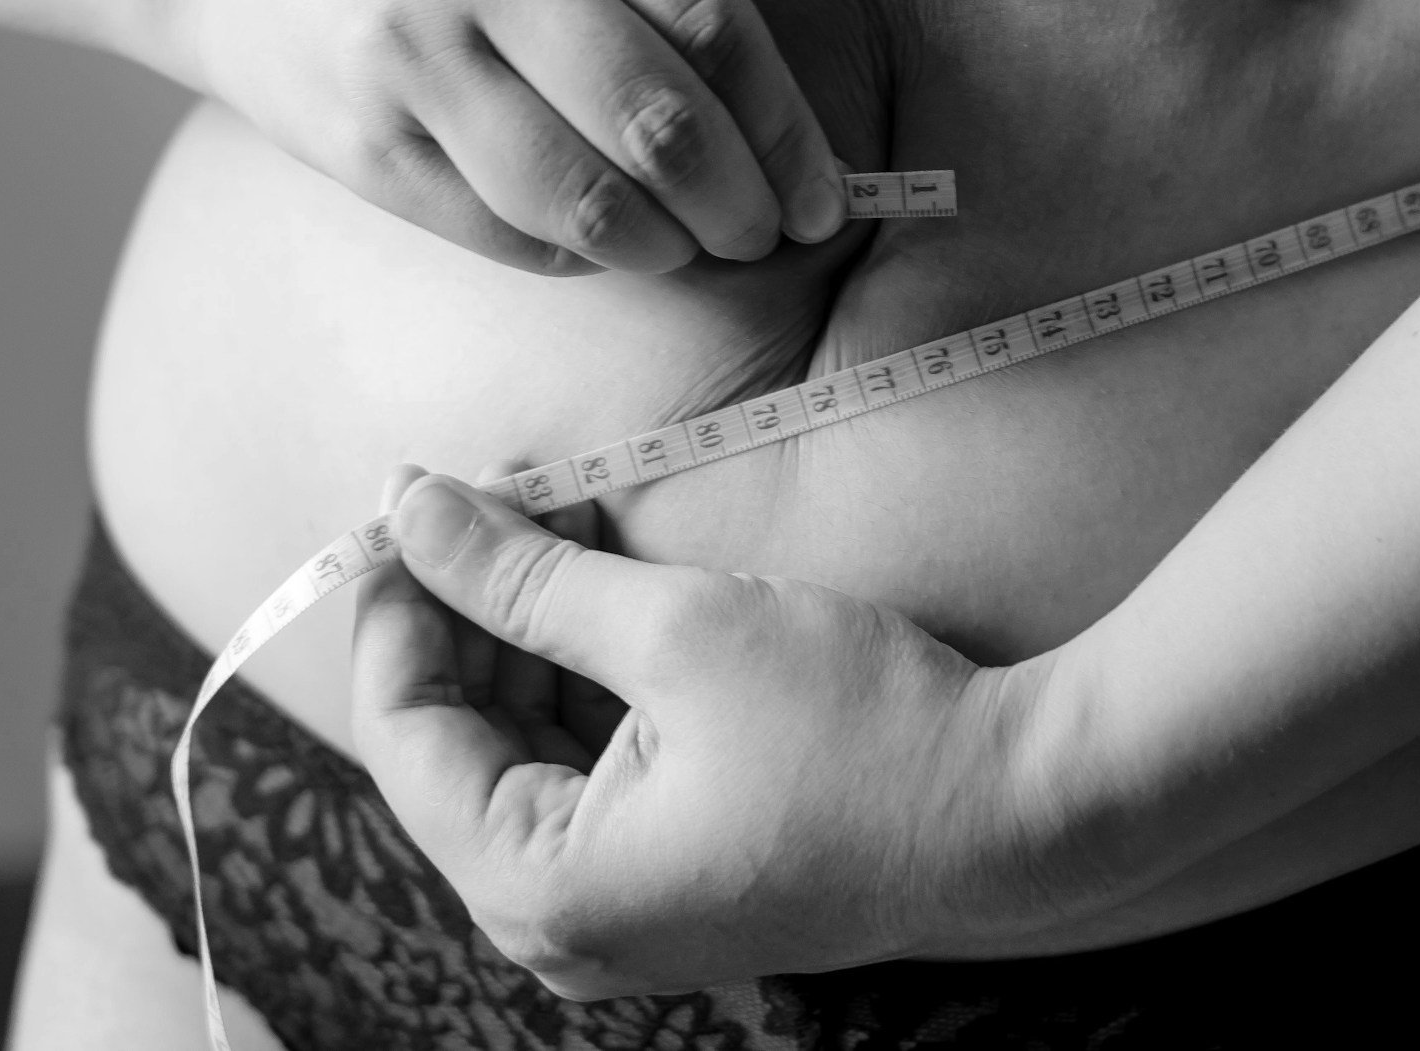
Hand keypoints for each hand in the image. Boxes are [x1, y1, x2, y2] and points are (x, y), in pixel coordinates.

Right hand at [162, 0, 844, 273]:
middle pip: (657, 115)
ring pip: (580, 192)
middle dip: (739, 203)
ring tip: (692, 251)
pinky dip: (572, 254)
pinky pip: (501, 229)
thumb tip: (780, 134)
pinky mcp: (357, 135)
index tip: (827, 192)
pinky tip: (600, 246)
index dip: (785, 128)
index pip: (710, 20)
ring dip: (662, 247)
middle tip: (770, 237)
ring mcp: (405, 44)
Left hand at [349, 471, 1050, 998]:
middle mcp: (561, 927)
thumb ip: (524, 575)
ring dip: (526, 635)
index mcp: (543, 886)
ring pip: (518, 753)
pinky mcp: (672, 882)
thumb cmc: (860, 729)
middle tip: (494, 491)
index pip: (404, 732)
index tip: (409, 503)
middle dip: (467, 610)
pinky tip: (604, 588)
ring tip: (555, 519)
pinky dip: (582, 682)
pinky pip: (583, 777)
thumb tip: (409, 510)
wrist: (1022, 810)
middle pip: (455, 745)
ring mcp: (619, 914)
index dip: (397, 604)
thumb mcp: (677, 627)